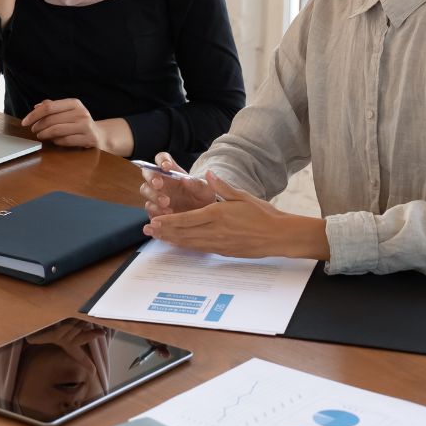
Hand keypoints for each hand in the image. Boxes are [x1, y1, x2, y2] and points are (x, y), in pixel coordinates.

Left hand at [24, 98, 126, 152]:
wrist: (100, 135)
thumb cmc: (79, 123)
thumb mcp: (68, 111)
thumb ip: (53, 107)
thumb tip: (36, 106)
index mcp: (74, 103)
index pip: (49, 107)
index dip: (34, 115)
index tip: (25, 122)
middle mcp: (81, 113)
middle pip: (51, 119)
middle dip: (38, 126)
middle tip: (33, 130)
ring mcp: (85, 126)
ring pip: (56, 130)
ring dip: (44, 134)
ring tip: (40, 136)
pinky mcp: (88, 139)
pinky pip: (65, 141)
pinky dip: (56, 142)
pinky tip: (53, 141)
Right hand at [138, 153, 217, 216]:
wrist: (203, 218)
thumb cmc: (204, 199)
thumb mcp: (206, 191)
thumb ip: (197, 184)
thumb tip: (185, 179)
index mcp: (172, 171)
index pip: (162, 158)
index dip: (161, 160)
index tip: (167, 167)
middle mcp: (161, 181)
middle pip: (148, 173)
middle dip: (151, 177)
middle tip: (159, 184)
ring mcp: (156, 195)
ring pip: (145, 190)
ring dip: (153, 195)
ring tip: (166, 203)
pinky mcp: (154, 210)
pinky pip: (149, 208)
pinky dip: (155, 210)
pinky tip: (167, 214)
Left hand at [142, 173, 329, 259]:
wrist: (279, 235)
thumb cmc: (263, 214)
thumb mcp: (242, 195)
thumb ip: (222, 186)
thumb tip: (207, 174)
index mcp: (218, 214)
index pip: (187, 218)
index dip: (168, 220)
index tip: (154, 219)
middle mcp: (216, 230)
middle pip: (184, 233)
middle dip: (164, 231)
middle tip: (147, 230)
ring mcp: (219, 243)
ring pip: (190, 243)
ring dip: (172, 240)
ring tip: (157, 237)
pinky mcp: (224, 251)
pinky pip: (201, 249)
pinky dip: (187, 247)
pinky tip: (179, 244)